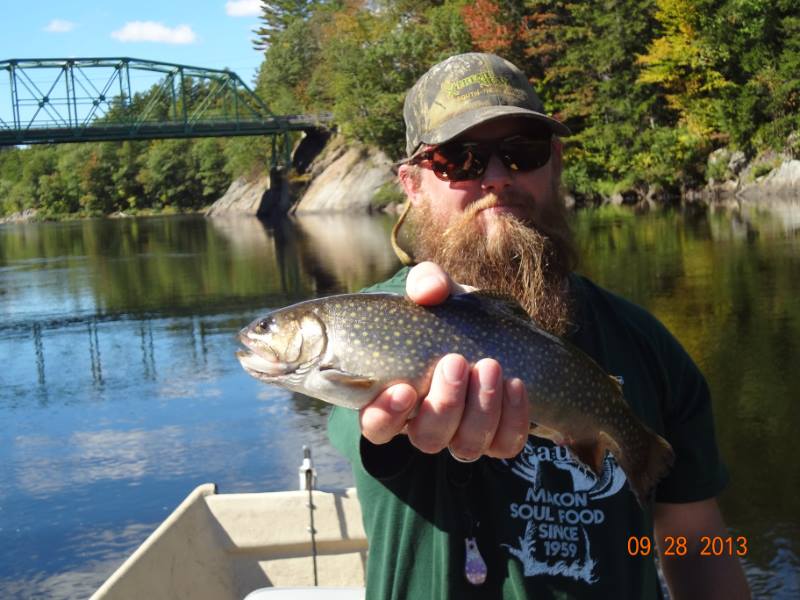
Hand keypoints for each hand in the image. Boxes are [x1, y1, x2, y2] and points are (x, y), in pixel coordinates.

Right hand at [358, 261, 529, 459]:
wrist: (499, 328)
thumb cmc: (453, 315)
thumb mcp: (439, 292)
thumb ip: (427, 282)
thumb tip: (428, 291)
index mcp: (397, 396)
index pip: (376, 426)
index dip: (386, 417)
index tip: (404, 390)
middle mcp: (426, 424)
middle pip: (427, 438)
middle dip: (444, 404)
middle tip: (456, 361)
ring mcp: (462, 435)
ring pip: (466, 446)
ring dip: (481, 409)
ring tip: (491, 365)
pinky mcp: (498, 438)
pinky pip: (505, 444)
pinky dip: (512, 417)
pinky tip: (516, 384)